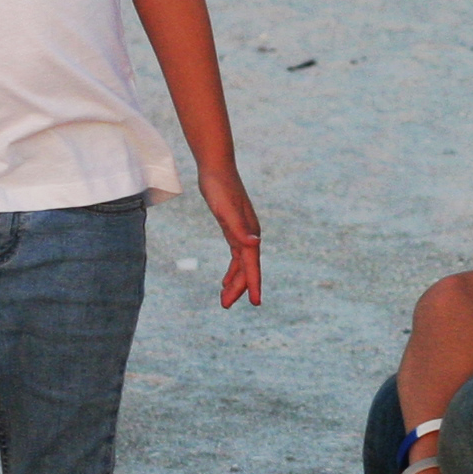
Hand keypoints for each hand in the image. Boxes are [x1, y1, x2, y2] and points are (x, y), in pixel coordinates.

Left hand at [200, 167, 263, 308]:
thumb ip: (239, 229)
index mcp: (250, 234)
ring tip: (225, 299)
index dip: (253, 284)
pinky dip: (232, 269)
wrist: (216, 168)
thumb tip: (254, 245)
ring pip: (241, 264)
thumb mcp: (226, 210)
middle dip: (239, 288)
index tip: (256, 303)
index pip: (252, 265)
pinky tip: (224, 279)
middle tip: (225, 305)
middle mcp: (249, 236)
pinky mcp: (233, 229)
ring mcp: (242, 232)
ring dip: (235, 282)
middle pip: (247, 268)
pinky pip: (236, 255)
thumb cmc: (220, 188)